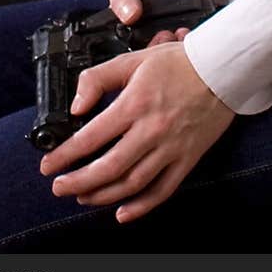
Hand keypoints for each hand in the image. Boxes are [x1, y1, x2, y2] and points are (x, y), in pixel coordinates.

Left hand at [38, 40, 235, 222]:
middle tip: (59, 187)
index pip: (91, 137)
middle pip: (108, 168)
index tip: (49, 165)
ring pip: (132, 183)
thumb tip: (77, 105)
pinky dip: (141, 206)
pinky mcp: (187, 158)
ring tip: (83, 196)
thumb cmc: (179, 62)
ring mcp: (170, 148)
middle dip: (78, 182)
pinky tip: (123, 212)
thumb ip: (99, 79)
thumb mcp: (133, 60)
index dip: (65, 155)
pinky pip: (163, 190)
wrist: (221, 68)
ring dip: (103, 195)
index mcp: (134, 104)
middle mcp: (151, 130)